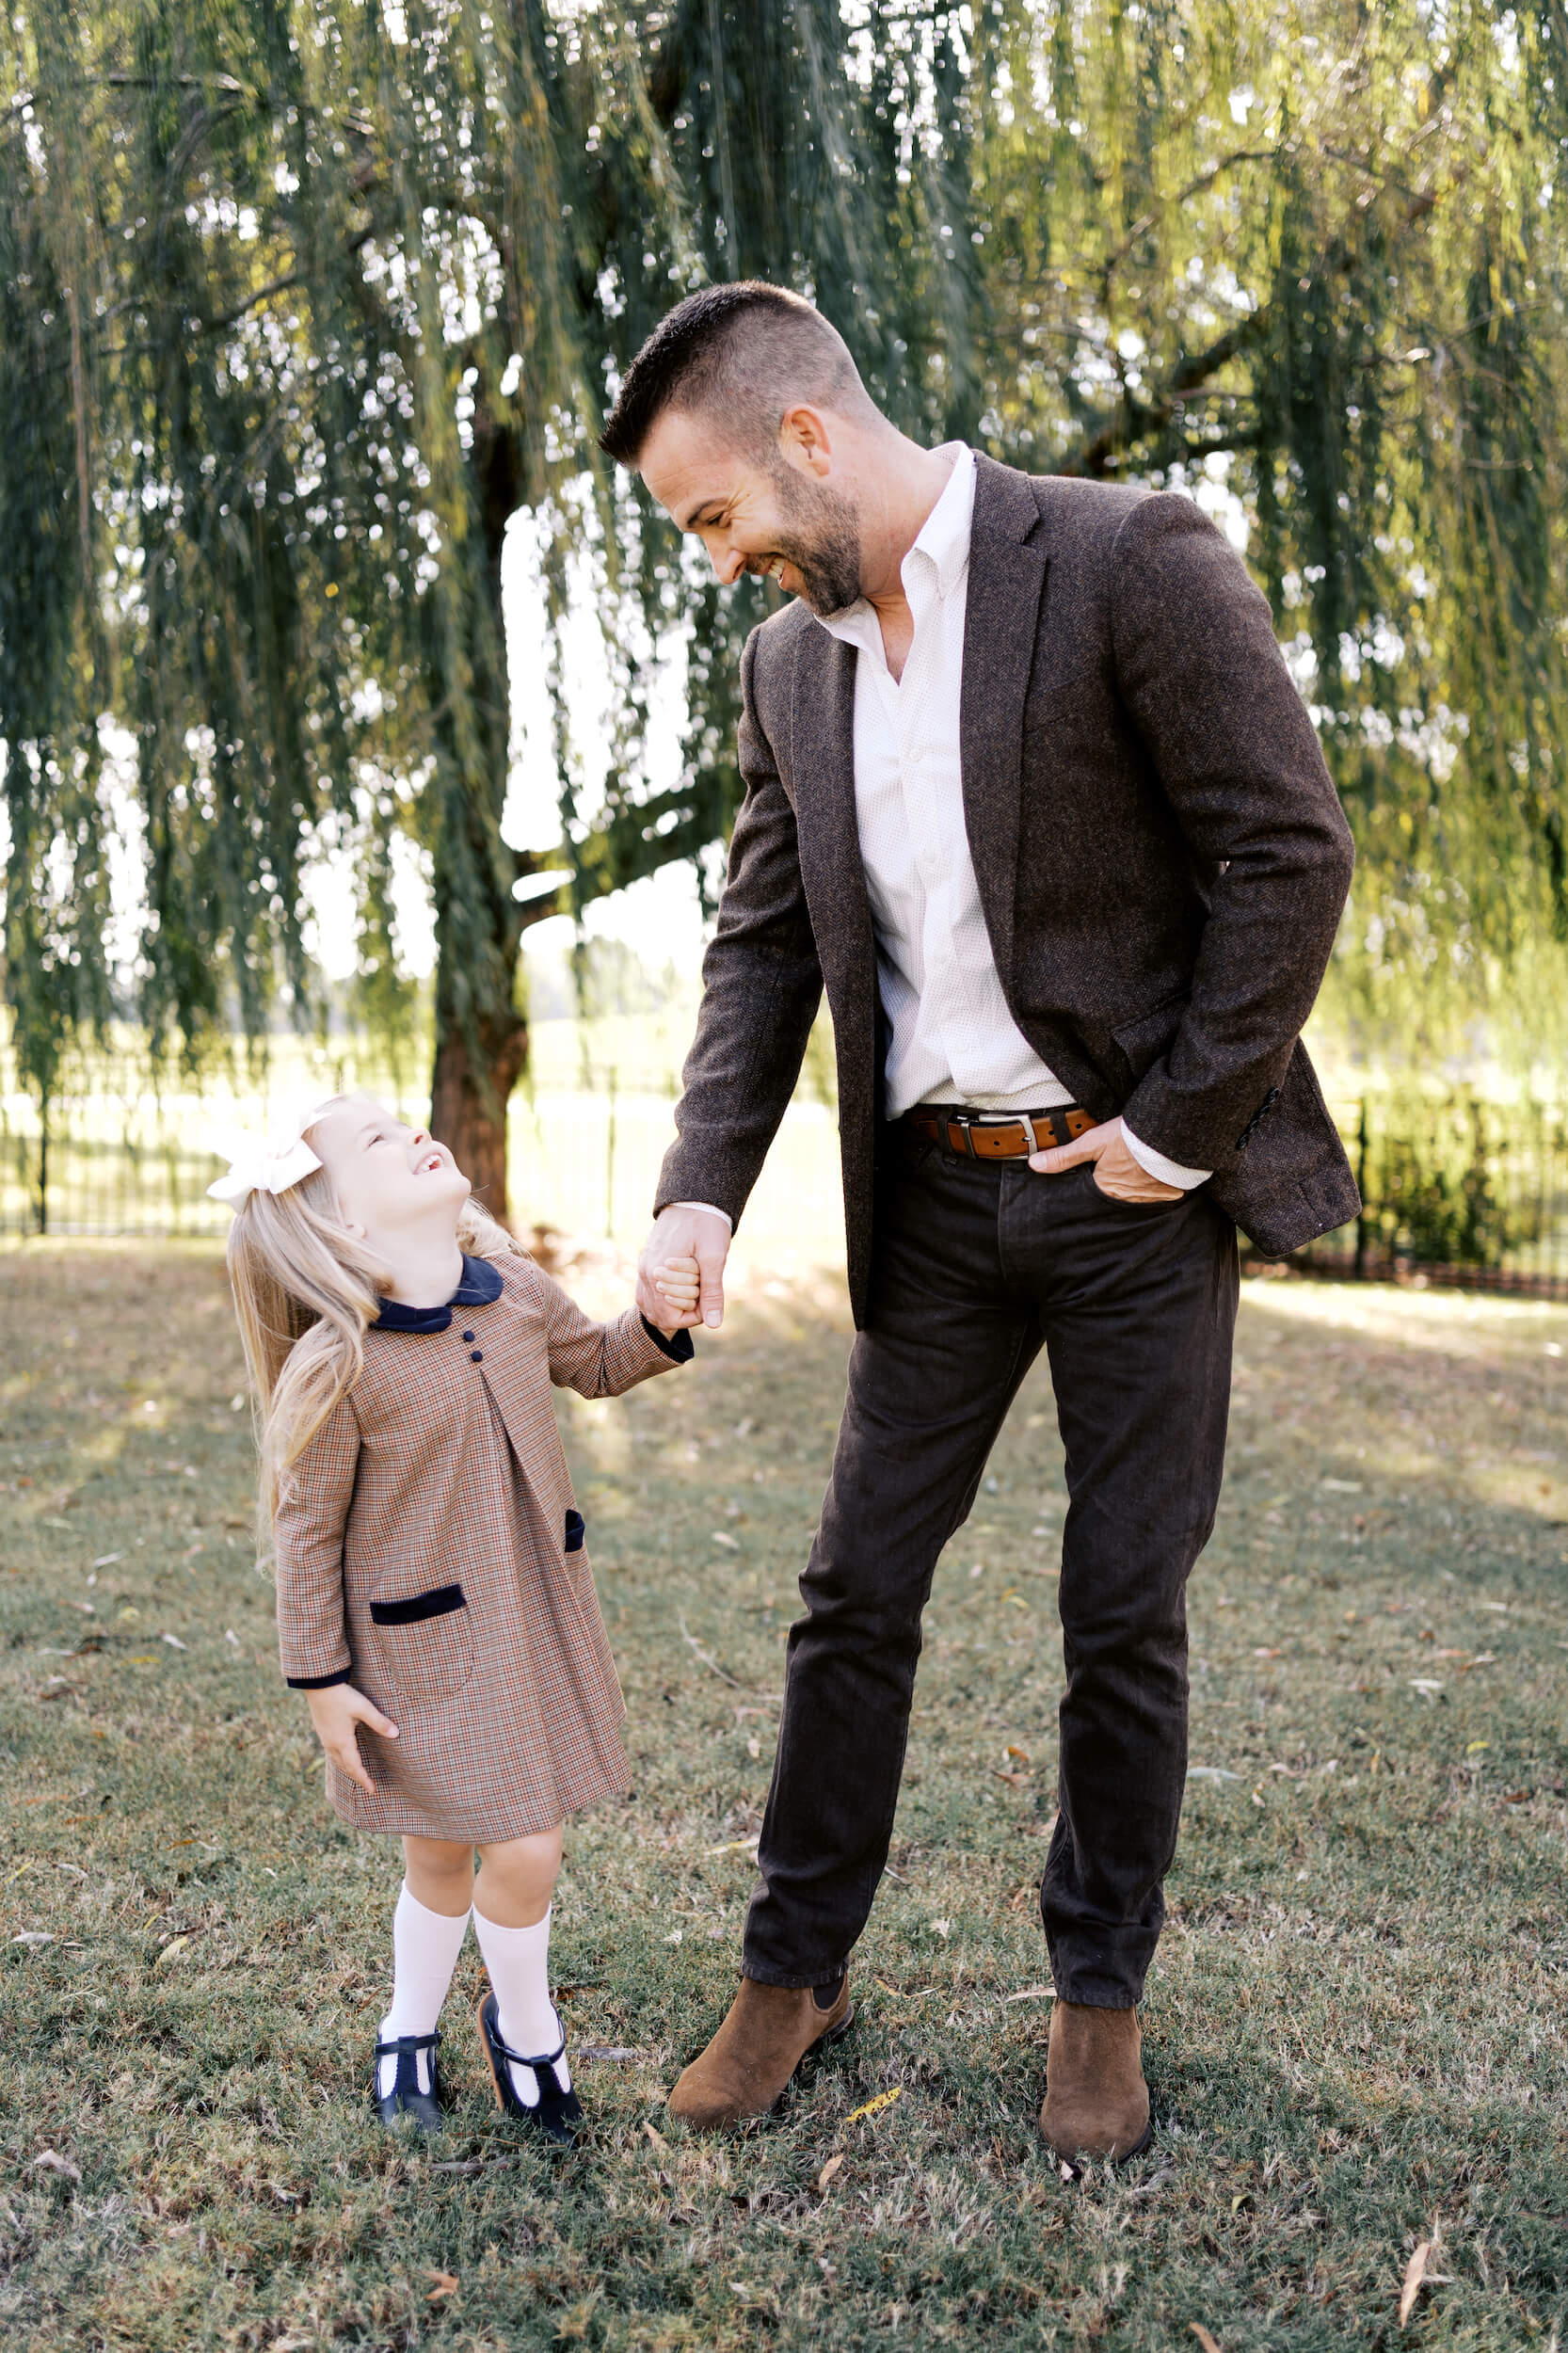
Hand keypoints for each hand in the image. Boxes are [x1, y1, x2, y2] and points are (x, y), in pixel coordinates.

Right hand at [305, 1681, 397, 1795]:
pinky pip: (332, 1753)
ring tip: (358, 1775)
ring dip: (348, 1770)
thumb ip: (379, 1722)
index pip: (355, 1767)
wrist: (318, 1685)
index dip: (364, 1779)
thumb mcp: (363, 1708)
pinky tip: (344, 1756)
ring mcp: (325, 1738)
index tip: (373, 1790)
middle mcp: (332, 1744)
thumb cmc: (342, 1696)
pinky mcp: (322, 1731)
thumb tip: (396, 1734)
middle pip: (346, 1767)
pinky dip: (341, 1760)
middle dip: (357, 1777)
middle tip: (368, 1786)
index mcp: (342, 1742)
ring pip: (337, 1761)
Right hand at [637, 1205, 730, 1330]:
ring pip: (651, 1307)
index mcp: (658, 1273)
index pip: (672, 1317)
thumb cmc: (706, 1225)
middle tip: (702, 1286)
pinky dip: (662, 1299)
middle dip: (685, 1308)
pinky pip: (646, 1294)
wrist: (694, 1198)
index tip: (710, 1294)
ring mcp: (642, 1268)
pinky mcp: (645, 1263)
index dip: (696, 1313)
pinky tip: (680, 1288)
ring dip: (673, 1305)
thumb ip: (711, 1292)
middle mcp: (645, 1273)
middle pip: (660, 1315)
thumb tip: (713, 1324)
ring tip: (694, 1289)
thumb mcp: (714, 1258)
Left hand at [1027, 1113, 1182, 1202]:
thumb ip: (1064, 1156)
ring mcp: (1148, 1198)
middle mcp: (1125, 1198)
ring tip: (1136, 1166)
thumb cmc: (1130, 1138)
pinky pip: (1158, 1193)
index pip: (1094, 1190)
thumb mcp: (1092, 1142)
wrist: (1170, 1135)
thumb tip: (1035, 1165)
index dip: (1095, 1179)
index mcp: (1105, 1188)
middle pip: (1115, 1193)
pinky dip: (1155, 1184)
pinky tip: (1154, 1171)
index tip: (1100, 1170)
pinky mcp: (1169, 1193)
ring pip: (1136, 1194)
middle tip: (1121, 1165)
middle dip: (1116, 1182)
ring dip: (1135, 1183)